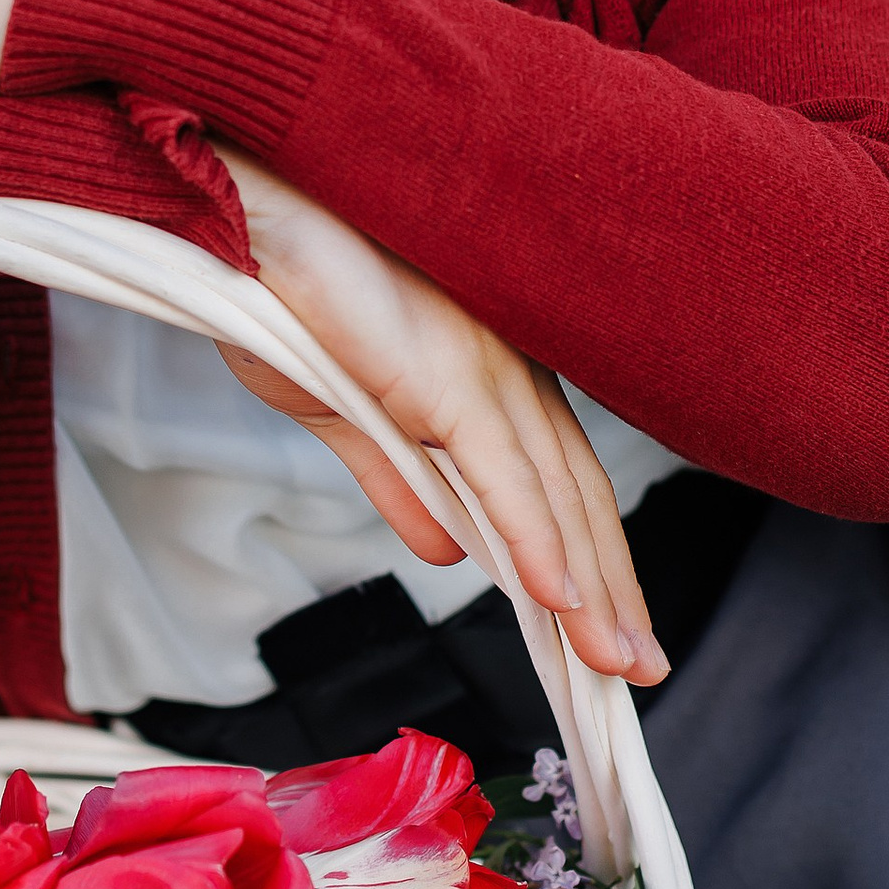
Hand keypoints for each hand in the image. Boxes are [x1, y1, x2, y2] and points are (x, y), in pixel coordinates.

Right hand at [214, 147, 667, 690]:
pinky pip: (501, 473)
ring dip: (592, 590)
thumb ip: (397, 483)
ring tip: (618, 665)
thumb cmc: (284, 290)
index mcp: (490, 374)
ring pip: (555, 497)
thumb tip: (448, 553)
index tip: (613, 631)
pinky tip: (559, 600)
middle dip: (615, 591)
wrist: (247, 215)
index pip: (560, 484)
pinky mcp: (443, 376)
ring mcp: (483, 371)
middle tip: (642, 673)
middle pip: (579, 498)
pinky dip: (535, 541)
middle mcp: (508, 371)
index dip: (593, 561)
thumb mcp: (344, 412)